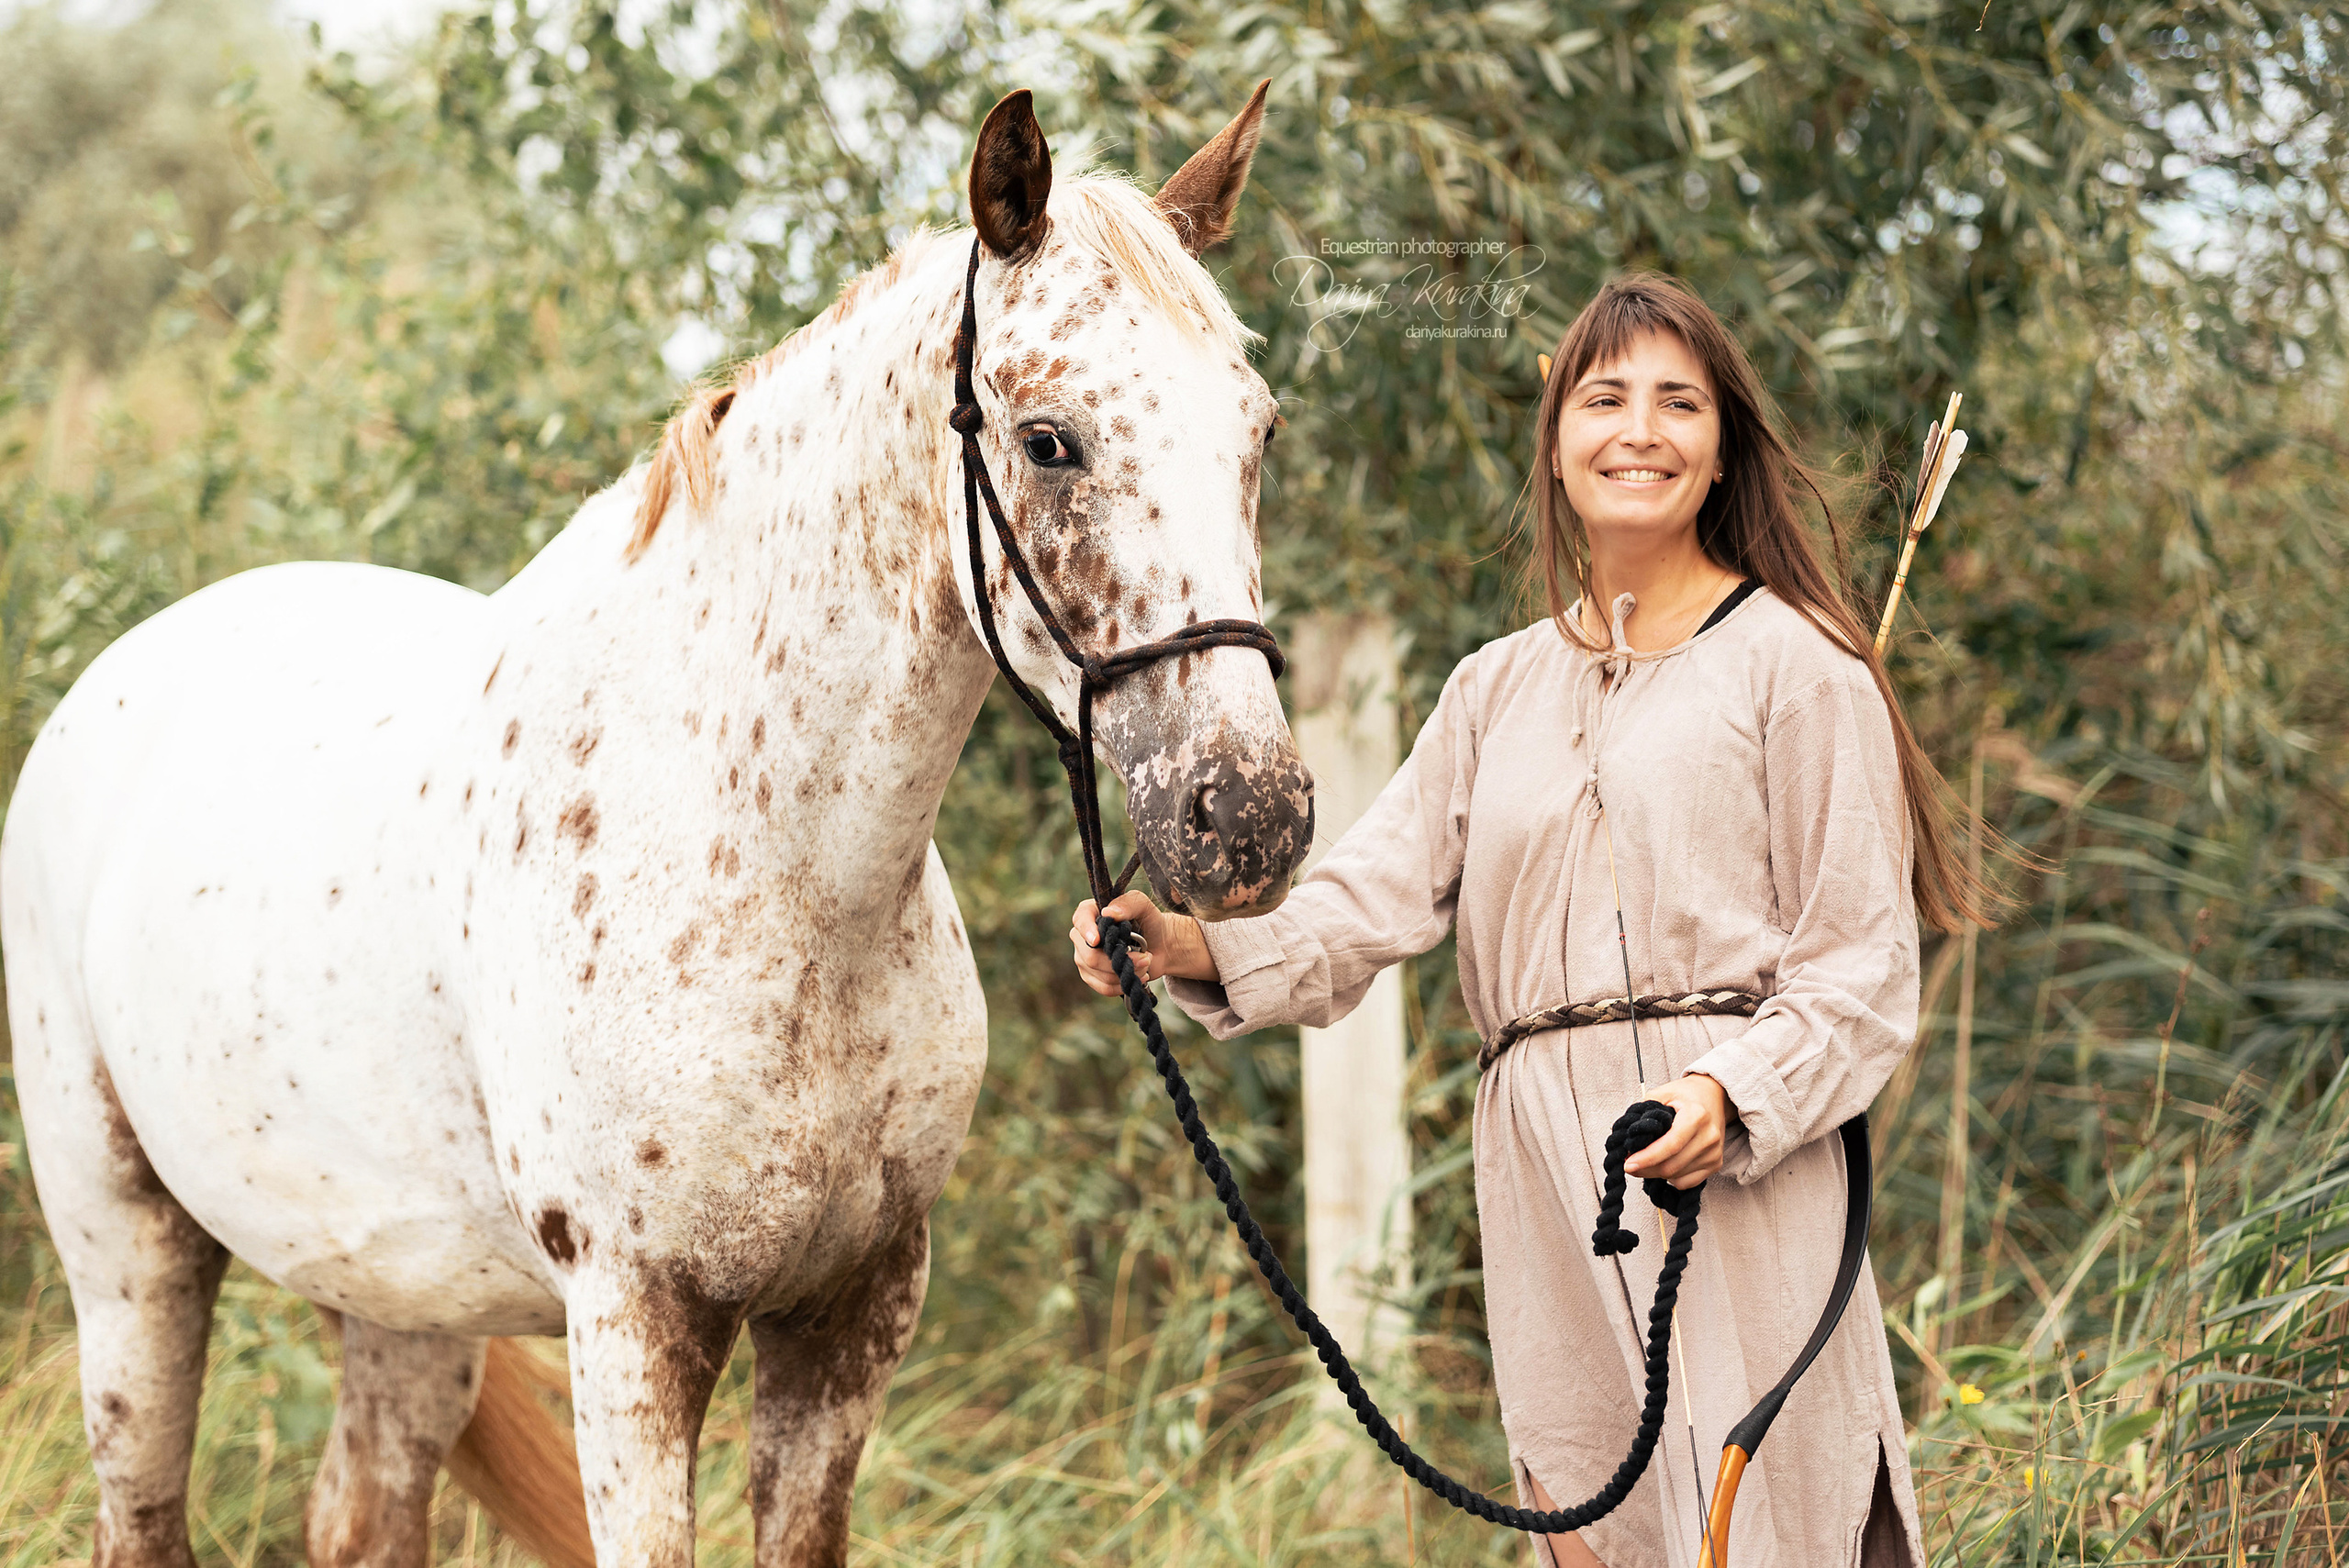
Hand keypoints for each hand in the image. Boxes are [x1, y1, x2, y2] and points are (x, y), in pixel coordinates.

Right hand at [1069, 892, 1215, 996]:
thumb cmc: (1150, 921)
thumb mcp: (1143, 906)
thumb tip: (1108, 913)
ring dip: (1125, 972)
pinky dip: (1122, 985)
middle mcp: (1083, 936)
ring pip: (1098, 973)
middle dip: (1119, 960)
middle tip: (1144, 958)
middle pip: (1089, 955)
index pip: (1080, 920)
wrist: (1161, 946)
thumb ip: (1128, 904)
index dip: (1086, 930)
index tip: (1097, 940)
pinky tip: (1138, 976)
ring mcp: (1085, 957)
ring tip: (1145, 964)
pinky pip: (1103, 987)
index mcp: (1091, 913)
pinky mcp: (1093, 976)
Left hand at [1623, 1073, 1732, 1188]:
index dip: (1648, 1158)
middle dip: (1646, 1169)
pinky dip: (1671, 1178)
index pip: (1671, 1145)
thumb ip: (1644, 1112)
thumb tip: (1629, 1140)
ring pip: (1677, 1176)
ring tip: (1646, 1161)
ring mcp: (1714, 1153)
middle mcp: (1709, 1136)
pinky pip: (1687, 1183)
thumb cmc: (1685, 1096)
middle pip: (1672, 1166)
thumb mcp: (1662, 1093)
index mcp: (1696, 1115)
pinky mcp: (1716, 1164)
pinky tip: (1665, 1164)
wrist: (1714, 1097)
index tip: (1628, 1164)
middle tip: (1629, 1164)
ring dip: (1655, 1173)